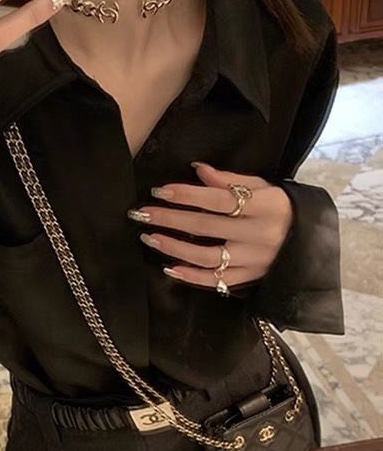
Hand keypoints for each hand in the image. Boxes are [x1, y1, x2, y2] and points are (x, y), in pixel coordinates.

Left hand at [130, 162, 292, 290]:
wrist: (309, 241)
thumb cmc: (279, 209)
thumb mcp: (262, 188)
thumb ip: (229, 181)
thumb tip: (197, 170)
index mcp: (266, 206)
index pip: (218, 199)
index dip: (187, 194)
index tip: (159, 191)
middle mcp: (260, 235)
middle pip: (206, 226)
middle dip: (169, 219)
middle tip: (141, 213)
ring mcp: (254, 260)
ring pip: (206, 257)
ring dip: (173, 247)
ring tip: (149, 237)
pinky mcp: (249, 279)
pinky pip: (216, 281)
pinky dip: (191, 276)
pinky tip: (169, 267)